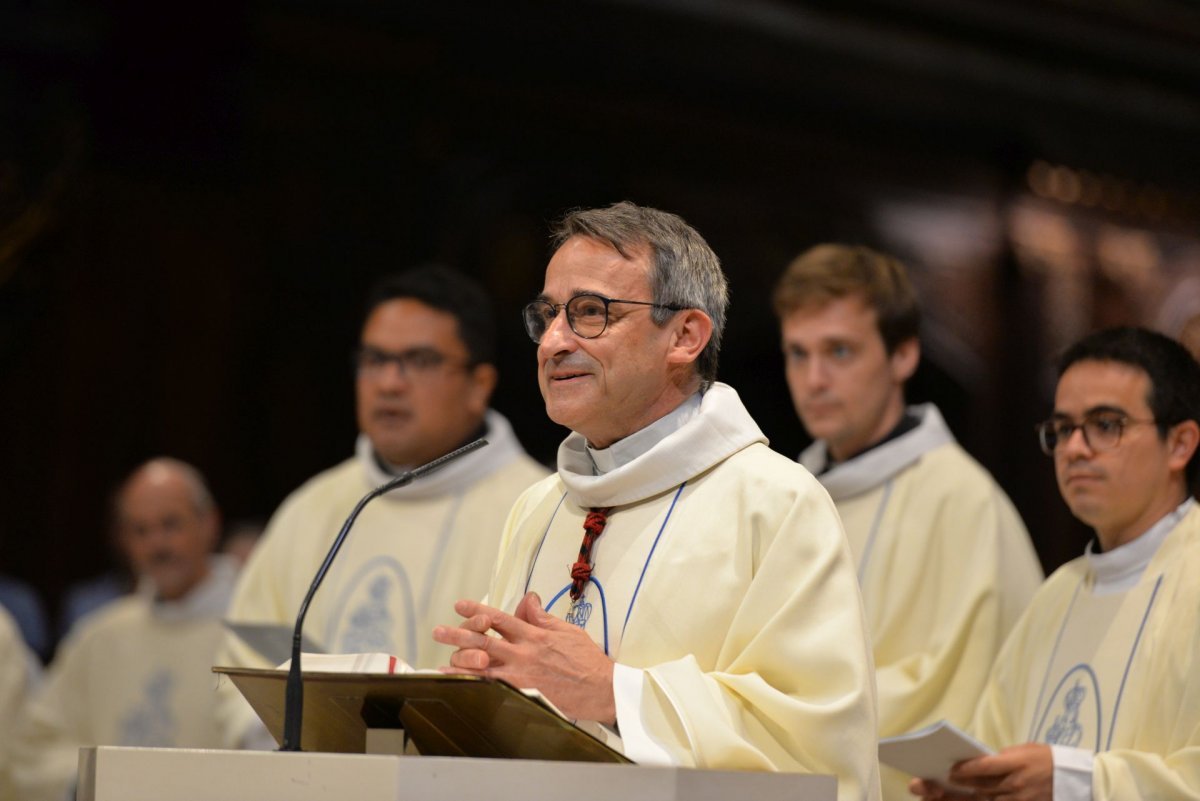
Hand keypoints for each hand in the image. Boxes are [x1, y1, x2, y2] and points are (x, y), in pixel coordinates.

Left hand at [432, 592, 616, 723]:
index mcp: (534, 634)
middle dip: (458, 634)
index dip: (477, 610)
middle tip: (439, 630)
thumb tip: (528, 599)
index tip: (460, 605)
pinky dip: (475, 687)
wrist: (601, 688)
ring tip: (440, 663)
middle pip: (484, 639)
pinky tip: (460, 687)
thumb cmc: (587, 661)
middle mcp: (524, 652)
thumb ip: (542, 616)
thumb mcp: (567, 630)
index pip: (500, 617)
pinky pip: (493, 689)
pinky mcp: (524, 693)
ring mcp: (522, 674)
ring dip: (460, 663)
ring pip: (483, 666)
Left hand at [909, 744, 1052, 800]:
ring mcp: (1019, 799)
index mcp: (1015, 763)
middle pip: (981, 787)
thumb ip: (1002, 757)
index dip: (965, 769)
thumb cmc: (1046, 757)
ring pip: (987, 800)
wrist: (1076, 777)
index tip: (951, 770)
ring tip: (948, 796)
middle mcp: (1015, 783)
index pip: (984, 767)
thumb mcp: (1024, 750)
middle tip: (941, 783)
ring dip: (968, 799)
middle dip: (960, 786)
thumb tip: (980, 762)